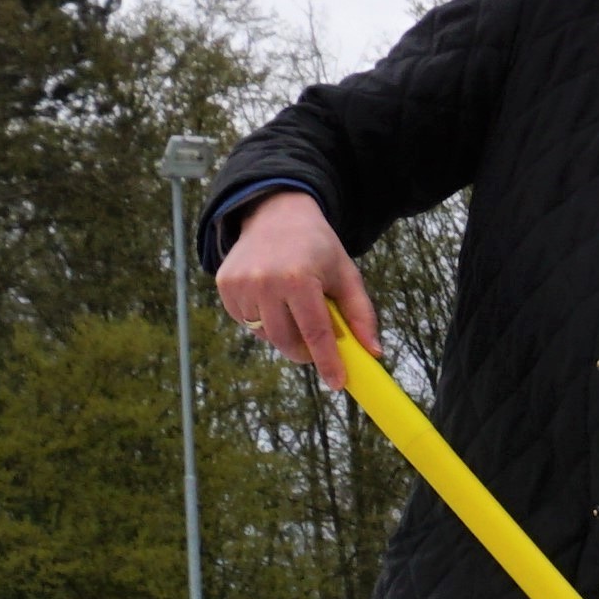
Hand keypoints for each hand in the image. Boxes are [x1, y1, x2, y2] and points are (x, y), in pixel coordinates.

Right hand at [214, 189, 376, 382]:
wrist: (276, 215)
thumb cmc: (318, 248)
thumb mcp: (346, 275)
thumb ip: (361, 314)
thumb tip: (373, 352)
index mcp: (298, 278)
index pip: (315, 332)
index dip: (327, 362)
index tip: (337, 383)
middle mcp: (264, 281)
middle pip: (286, 341)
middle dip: (305, 352)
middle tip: (316, 347)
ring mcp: (240, 284)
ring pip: (265, 334)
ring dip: (283, 334)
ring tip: (293, 309)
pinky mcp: (225, 286)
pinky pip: (246, 322)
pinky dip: (263, 322)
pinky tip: (272, 300)